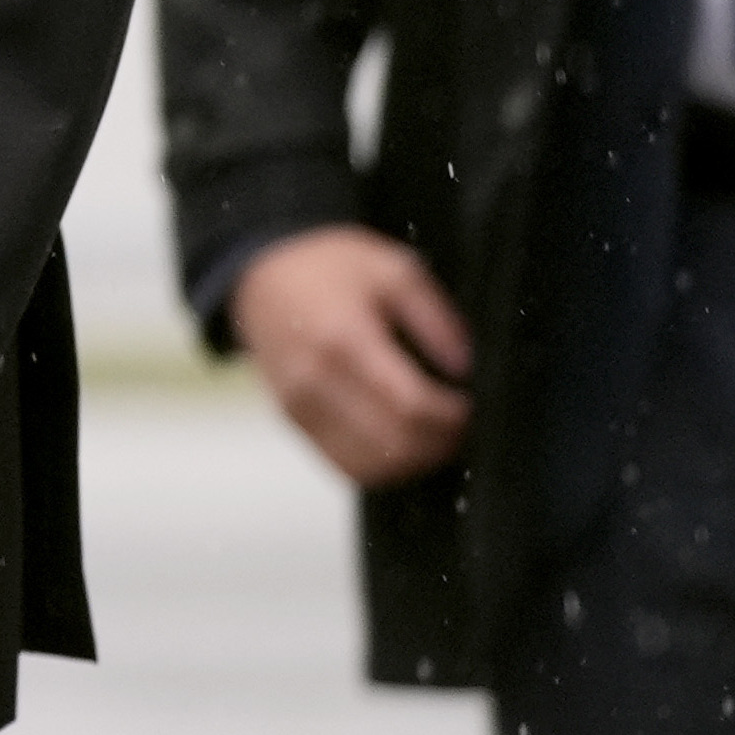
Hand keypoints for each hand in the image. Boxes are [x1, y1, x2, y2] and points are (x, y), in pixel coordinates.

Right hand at [230, 224, 472, 487]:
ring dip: (415, 461)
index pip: (410, 406)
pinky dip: (384, 466)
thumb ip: (435, 317)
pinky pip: (347, 466)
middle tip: (462, 424)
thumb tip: (465, 369)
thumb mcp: (392, 269)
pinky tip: (403, 442)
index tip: (472, 406)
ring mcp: (298, 407)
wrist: (261, 271)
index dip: (453, 417)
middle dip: (441, 443)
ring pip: (372, 467)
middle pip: (394, 443)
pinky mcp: (292, 422)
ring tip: (436, 435)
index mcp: (342, 339)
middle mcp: (314, 381)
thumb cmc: (330, 266)